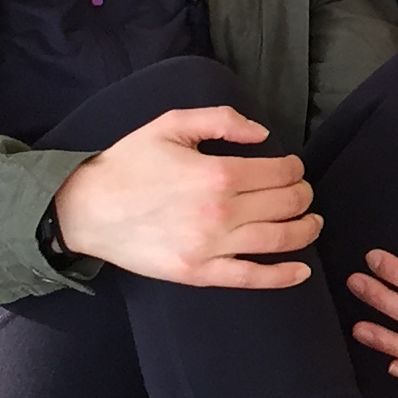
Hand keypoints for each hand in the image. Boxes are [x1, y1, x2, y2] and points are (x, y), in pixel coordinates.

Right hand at [50, 106, 316, 287]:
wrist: (86, 209)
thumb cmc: (129, 164)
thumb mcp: (171, 125)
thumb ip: (222, 120)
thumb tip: (264, 135)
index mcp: (218, 173)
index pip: (280, 173)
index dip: (295, 169)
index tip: (292, 168)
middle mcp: (221, 212)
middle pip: (286, 205)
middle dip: (302, 196)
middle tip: (301, 193)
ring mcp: (211, 247)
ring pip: (279, 240)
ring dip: (305, 230)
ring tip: (311, 223)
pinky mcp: (199, 273)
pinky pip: (251, 277)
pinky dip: (283, 277)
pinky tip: (302, 271)